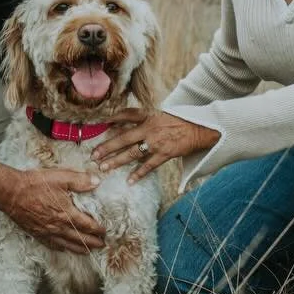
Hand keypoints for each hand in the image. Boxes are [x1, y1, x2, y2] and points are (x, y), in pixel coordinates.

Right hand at [0, 168, 106, 253]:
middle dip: (93, 243)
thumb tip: (97, 182)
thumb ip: (80, 180)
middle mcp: (58, 226)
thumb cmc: (35, 184)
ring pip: (67, 245)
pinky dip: (61, 248)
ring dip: (80, 249)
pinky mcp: (36, 233)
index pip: (88, 225)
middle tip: (102, 245)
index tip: (105, 231)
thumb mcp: (60, 177)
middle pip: (80, 239)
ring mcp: (47, 232)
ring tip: (88, 251)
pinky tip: (64, 248)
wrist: (11, 192)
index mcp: (67, 213)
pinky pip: (52, 245)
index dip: (98, 229)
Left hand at [93, 110, 218, 182]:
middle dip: (107, 147)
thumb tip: (123, 122)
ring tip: (104, 167)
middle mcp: (149, 128)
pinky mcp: (165, 153)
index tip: (100, 124)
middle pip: (123, 138)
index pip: (127, 115)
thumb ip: (143, 118)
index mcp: (148, 116)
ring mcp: (156, 142)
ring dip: (117, 161)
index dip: (113, 119)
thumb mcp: (160, 113)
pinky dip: (139, 173)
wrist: (199, 128)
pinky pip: (149, 165)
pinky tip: (129, 181)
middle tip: (94, 155)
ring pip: (132, 153)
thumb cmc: (179, 120)